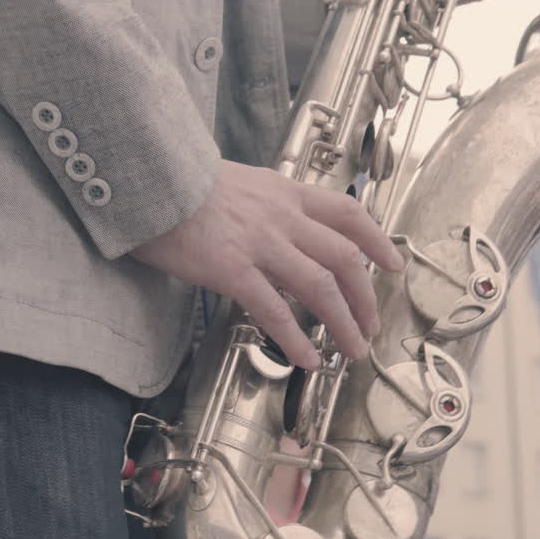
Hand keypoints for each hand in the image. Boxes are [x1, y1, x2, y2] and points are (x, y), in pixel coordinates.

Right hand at [129, 160, 403, 368]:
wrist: (146, 178)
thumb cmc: (180, 183)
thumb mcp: (237, 181)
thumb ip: (264, 204)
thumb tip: (277, 228)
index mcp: (284, 192)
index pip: (347, 212)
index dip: (377, 240)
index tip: (393, 263)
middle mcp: (281, 216)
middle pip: (344, 257)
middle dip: (365, 296)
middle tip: (371, 324)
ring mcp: (260, 243)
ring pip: (321, 287)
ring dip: (343, 324)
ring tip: (351, 351)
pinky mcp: (232, 269)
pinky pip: (275, 311)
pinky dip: (296, 339)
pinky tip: (306, 359)